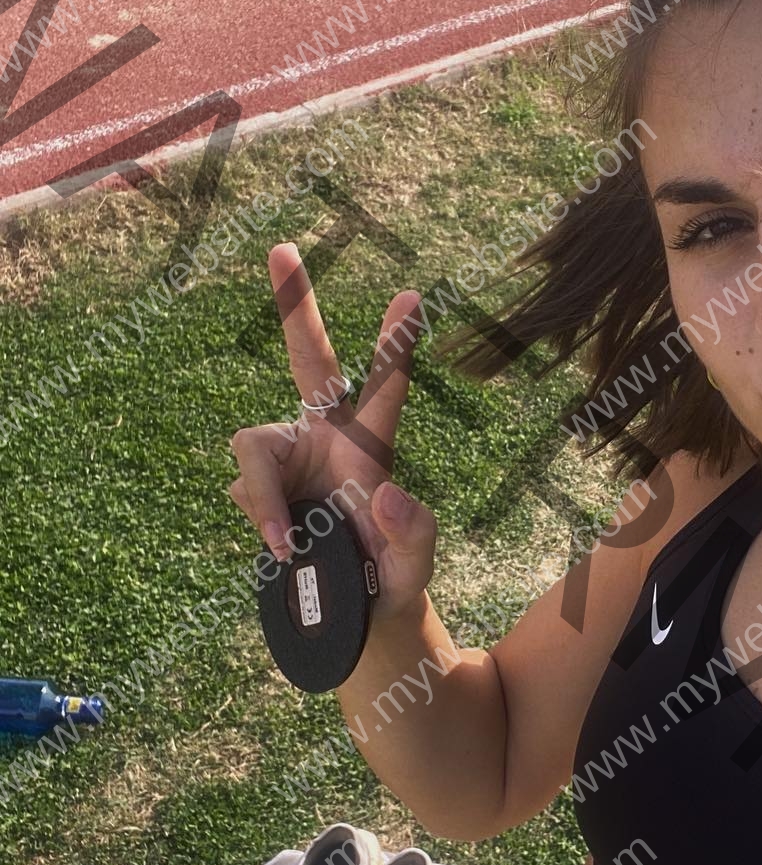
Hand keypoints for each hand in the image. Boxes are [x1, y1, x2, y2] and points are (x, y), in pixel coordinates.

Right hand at [228, 243, 436, 620]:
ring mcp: (286, 457)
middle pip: (307, 359)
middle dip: (294, 305)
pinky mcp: (258, 484)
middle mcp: (325, 437)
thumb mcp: (414, 571)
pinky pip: (243, 489)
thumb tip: (384, 491)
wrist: (349, 615)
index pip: (387, 388)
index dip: (396, 345)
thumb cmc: (391, 583)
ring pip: (252, 448)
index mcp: (372, 446)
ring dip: (265, 497)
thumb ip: (414, 535)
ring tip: (288, 543)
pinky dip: (259, 518)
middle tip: (283, 248)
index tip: (412, 295)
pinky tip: (282, 545)